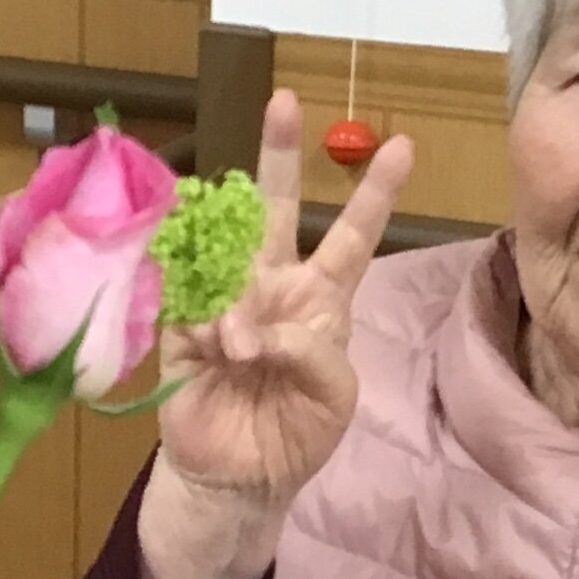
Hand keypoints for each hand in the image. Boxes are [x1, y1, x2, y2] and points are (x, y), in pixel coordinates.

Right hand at [136, 90, 411, 578]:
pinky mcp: (177, 322)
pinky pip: (183, 297)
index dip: (374, 194)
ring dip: (232, 288)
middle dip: (278, 154)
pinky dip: (201, 323)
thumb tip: (247, 329)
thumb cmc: (295, 436)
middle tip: (285, 100)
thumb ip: (311, 353)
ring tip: (242, 356)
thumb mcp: (332, 397)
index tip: (402, 145)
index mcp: (321, 300)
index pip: (352, 237)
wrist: (236, 478)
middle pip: (275, 208)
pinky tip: (212, 353)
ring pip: (222, 246)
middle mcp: (272, 285)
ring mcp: (222, 298)